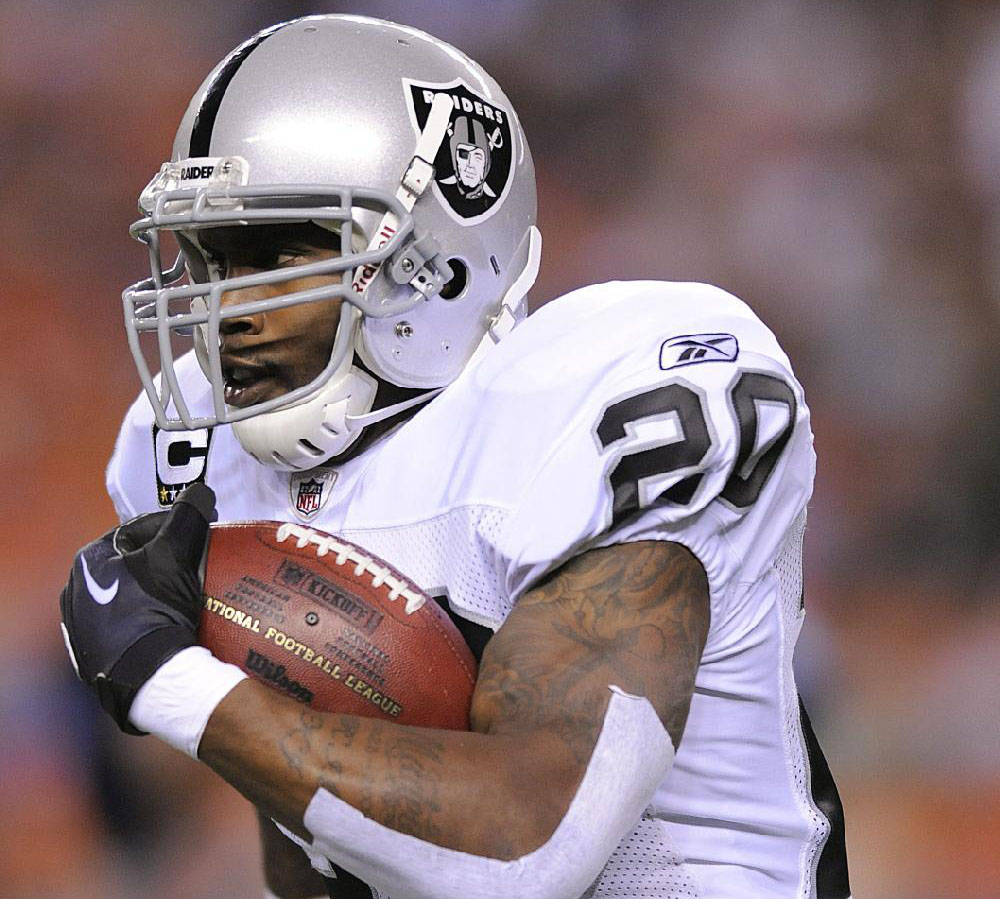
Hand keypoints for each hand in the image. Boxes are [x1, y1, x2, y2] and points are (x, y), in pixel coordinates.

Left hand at [60, 483, 216, 732]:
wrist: (147, 675)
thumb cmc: (156, 605)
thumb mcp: (176, 553)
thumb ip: (188, 516)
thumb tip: (201, 491)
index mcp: (89, 560)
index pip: (140, 530)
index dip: (176, 527)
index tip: (202, 533)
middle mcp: (76, 591)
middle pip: (135, 563)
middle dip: (166, 561)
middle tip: (198, 565)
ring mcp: (83, 627)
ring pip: (130, 596)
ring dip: (157, 591)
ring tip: (188, 596)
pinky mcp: (94, 656)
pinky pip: (128, 626)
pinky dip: (149, 620)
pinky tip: (170, 625)